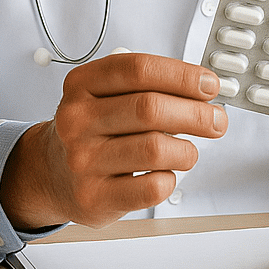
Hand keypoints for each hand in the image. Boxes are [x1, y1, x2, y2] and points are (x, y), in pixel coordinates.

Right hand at [0, 52, 226, 229]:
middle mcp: (77, 120)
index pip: (139, 69)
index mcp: (82, 84)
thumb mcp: (107, 92)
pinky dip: (170, 178)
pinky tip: (165, 172)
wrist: (52, 173)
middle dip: (196, 114)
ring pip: (155, 149)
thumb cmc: (93, 128)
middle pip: (150, 108)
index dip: (182, 75)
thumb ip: (149, 84)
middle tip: (216, 120)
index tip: (209, 85)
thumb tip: (203, 91)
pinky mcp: (93, 198)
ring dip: (187, 149)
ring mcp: (82, 161)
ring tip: (189, 150)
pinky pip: (150, 187)